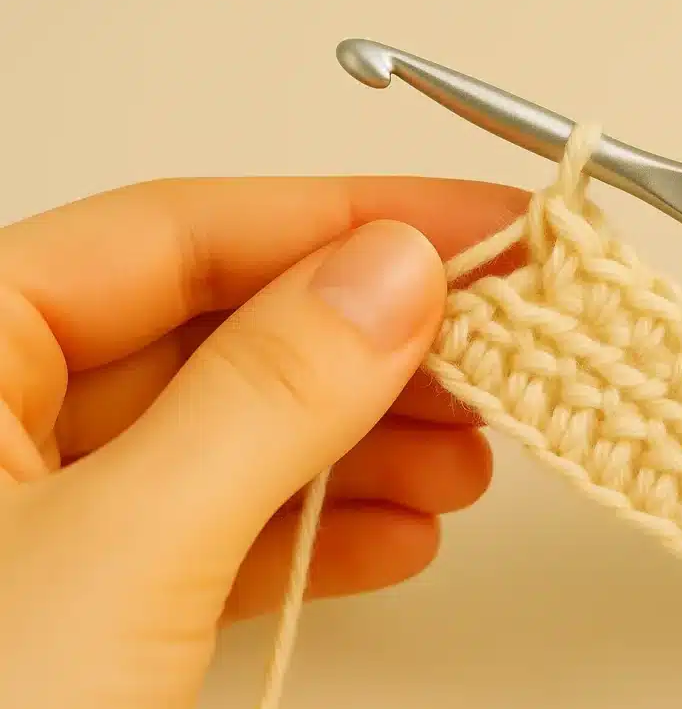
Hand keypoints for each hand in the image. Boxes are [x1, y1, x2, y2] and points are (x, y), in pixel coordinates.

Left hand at [0, 176, 525, 707]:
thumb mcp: (114, 560)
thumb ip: (263, 400)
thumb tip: (392, 275)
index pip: (180, 233)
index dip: (347, 218)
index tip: (477, 225)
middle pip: (220, 329)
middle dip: (371, 343)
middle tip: (495, 339)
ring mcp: (42, 517)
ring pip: (234, 432)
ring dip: (367, 440)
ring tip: (471, 452)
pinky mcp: (87, 603)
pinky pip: (222, 528)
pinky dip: (321, 529)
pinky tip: (402, 534)